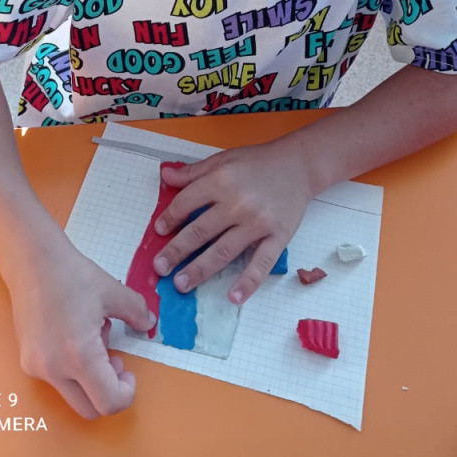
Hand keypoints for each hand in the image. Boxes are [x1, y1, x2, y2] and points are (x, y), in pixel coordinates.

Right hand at [8, 237, 154, 419]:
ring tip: (91, 335)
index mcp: (79, 356)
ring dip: (90, 377)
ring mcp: (37, 368)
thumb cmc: (72, 275)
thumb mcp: (114, 291)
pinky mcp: (27, 361)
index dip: (126, 393)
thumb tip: (147, 324)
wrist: (32, 261)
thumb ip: (137, 313)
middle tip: (114, 359)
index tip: (128, 371)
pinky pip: (56, 379)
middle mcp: (54, 370)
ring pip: (72, 394)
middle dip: (108, 390)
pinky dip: (72, 368)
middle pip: (90, 409)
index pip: (108, 402)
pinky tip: (73, 334)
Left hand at [152, 135, 312, 303]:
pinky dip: (248, 282)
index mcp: (220, 181)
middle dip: (176, 251)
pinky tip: (234, 296)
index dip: (169, 218)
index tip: (158, 232)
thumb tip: (165, 177)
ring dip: (199, 270)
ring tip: (181, 284)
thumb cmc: (257, 162)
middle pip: (199, 232)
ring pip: (223, 251)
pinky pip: (261, 263)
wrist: (298, 165)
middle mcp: (236, 203)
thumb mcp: (222, 159)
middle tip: (160, 268)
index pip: (186, 203)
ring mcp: (257, 223)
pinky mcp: (278, 237)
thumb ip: (193, 172)